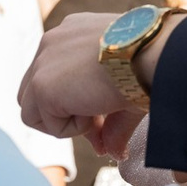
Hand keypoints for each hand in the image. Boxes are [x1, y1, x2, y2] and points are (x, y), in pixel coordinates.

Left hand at [21, 13, 141, 153]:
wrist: (154, 53)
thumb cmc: (152, 63)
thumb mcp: (126, 86)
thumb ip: (111, 120)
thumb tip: (113, 152)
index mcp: (74, 32)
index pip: (58, 75)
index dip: (75, 103)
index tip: (103, 118)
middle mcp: (54, 41)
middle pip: (36, 91)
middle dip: (63, 114)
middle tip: (98, 121)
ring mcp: (43, 62)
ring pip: (33, 109)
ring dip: (65, 121)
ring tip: (97, 113)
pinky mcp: (42, 86)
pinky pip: (45, 123)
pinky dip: (70, 128)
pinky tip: (95, 111)